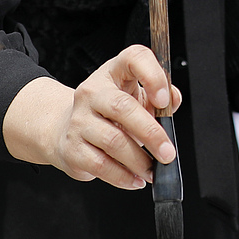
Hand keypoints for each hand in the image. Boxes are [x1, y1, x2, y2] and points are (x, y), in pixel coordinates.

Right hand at [33, 46, 182, 190]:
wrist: (65, 130)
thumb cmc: (109, 114)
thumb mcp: (136, 98)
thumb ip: (159, 99)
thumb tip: (173, 101)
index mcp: (113, 73)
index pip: (133, 58)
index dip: (152, 75)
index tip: (164, 100)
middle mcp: (92, 92)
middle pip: (122, 107)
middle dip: (151, 133)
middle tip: (167, 153)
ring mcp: (79, 119)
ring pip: (113, 141)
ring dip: (139, 160)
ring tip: (152, 169)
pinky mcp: (72, 147)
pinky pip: (100, 165)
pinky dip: (122, 176)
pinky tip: (135, 179)